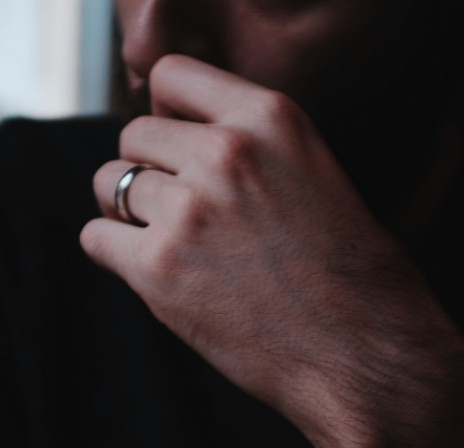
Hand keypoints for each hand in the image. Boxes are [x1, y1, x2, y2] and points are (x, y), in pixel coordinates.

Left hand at [81, 54, 463, 447]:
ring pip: (108, 184)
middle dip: (149, 170)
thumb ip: (251, 146)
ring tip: (176, 247)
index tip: (181, 148)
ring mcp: (188, 210)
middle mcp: (226, 152)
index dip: (169, 114)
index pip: (173, 75)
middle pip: (134, 134)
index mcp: (272, 118)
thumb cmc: (353, 277)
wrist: (367, 357)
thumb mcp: (318, 173)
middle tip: (182, 214)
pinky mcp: (159, 269)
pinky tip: (159, 275)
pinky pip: (95, 238)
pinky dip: (115, 255)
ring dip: (129, 213)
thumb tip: (176, 141)